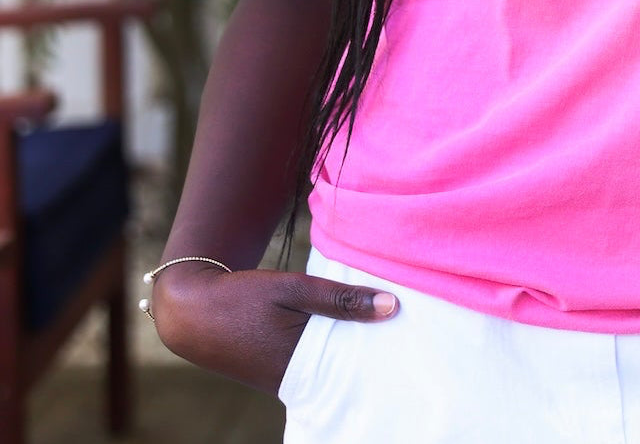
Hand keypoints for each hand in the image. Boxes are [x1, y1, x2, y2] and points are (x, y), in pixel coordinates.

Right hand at [148, 262, 398, 393]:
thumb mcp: (294, 289)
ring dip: (353, 347)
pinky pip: (316, 364)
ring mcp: (285, 379)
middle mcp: (295, 381)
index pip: (357, 367)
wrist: (192, 311)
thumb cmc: (245, 298)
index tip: (416, 339)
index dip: (384, 352)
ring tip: (390, 328)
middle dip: (373, 352)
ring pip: (332, 365)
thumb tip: (392, 306)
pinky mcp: (278, 372)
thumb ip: (341, 299)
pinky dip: (333, 348)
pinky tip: (354, 330)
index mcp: (301, 365)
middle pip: (346, 370)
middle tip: (412, 334)